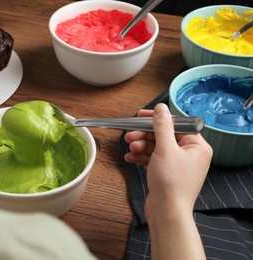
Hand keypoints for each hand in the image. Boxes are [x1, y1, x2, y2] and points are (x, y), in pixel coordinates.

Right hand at [124, 103, 211, 258]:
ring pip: (156, 148)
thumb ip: (162, 126)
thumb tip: (161, 108)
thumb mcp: (165, 149)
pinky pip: (153, 159)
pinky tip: (130, 158)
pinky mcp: (167, 174)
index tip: (141, 116)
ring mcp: (178, 165)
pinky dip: (142, 158)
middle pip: (164, 136)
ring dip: (141, 146)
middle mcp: (190, 155)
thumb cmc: (171, 183)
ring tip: (130, 148)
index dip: (157, 119)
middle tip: (130, 135)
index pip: (177, 124)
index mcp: (197, 146)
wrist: (167, 213)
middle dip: (145, 136)